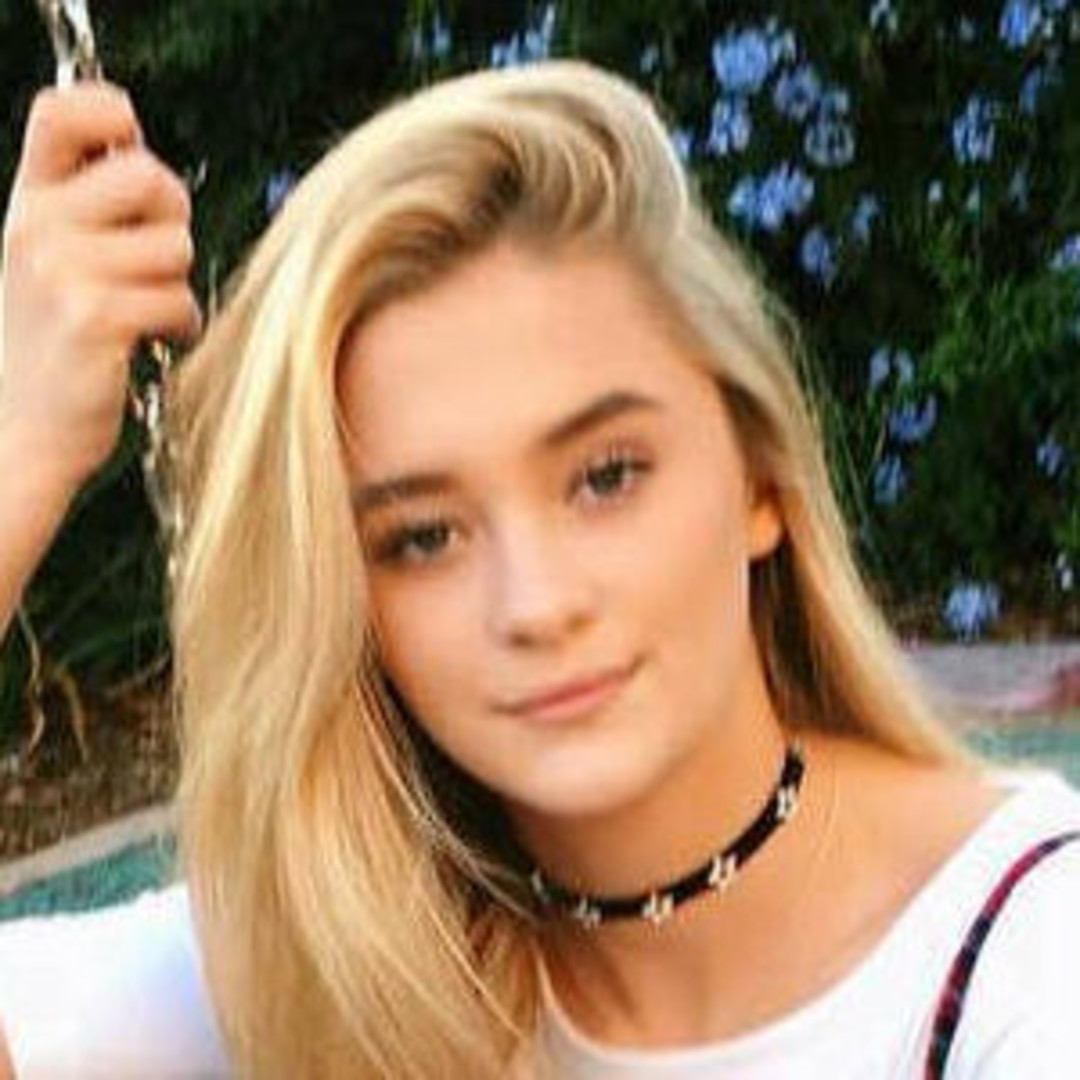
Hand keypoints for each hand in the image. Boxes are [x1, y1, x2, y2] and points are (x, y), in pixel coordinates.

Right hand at [0, 81, 200, 502]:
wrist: (19, 430)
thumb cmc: (53, 343)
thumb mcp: (50, 258)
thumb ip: (88, 206)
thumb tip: (145, 154)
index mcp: (27, 203)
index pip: (61, 112)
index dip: (111, 112)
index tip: (132, 147)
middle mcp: (36, 227)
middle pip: (150, 176)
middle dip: (173, 218)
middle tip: (156, 259)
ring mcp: (61, 272)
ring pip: (176, 245)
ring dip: (177, 282)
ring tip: (147, 310)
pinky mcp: (95, 318)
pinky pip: (179, 299)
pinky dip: (181, 324)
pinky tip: (154, 339)